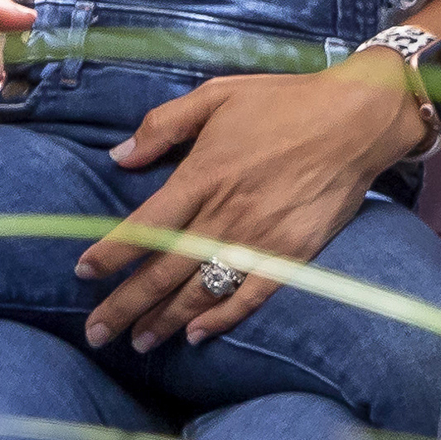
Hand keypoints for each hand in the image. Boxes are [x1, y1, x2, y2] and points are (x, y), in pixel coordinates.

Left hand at [81, 57, 422, 346]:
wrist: (357, 118)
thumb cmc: (282, 103)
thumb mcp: (215, 96)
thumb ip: (162, 126)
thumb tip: (119, 156)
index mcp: (201, 177)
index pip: (143, 227)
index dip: (110, 254)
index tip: (83, 273)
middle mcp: (225, 214)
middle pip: (163, 272)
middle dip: (125, 306)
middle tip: (96, 334)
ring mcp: (260, 239)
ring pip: (201, 291)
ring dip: (165, 320)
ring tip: (137, 343)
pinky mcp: (294, 254)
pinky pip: (251, 296)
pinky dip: (222, 319)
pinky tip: (196, 335)